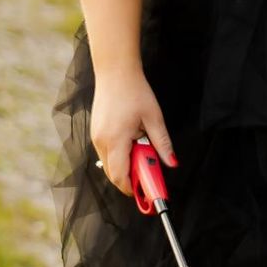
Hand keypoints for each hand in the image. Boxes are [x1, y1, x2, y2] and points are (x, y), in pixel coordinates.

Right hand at [89, 72, 176, 195]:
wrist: (115, 72)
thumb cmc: (135, 92)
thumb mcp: (154, 118)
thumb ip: (162, 143)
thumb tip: (171, 163)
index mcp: (116, 140)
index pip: (120, 176)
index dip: (133, 189)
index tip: (147, 193)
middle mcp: (101, 142)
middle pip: (113, 174)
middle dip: (131, 179)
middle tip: (149, 173)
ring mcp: (95, 138)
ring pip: (109, 165)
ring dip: (126, 166)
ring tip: (143, 152)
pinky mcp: (95, 133)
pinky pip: (106, 154)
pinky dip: (119, 157)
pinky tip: (132, 144)